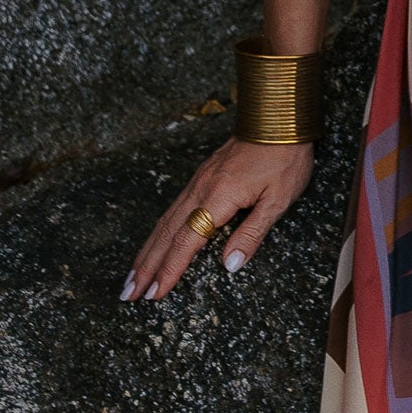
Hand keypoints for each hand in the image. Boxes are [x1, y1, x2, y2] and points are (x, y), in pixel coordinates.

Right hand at [119, 133, 314, 301]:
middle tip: (127, 295)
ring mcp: (198, 181)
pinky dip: (159, 230)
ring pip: (165, 221)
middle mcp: (200, 190)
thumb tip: (229, 265)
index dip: (169, 271)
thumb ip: (252, 233)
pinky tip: (155, 241)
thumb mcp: (278, 199)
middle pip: (166, 234)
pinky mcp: (202, 176)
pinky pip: (173, 208)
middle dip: (146, 267)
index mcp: (218, 198)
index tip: (153, 295)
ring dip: (147, 251)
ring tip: (132, 276)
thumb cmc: (284, 158)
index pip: (186, 242)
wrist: (278, 117)